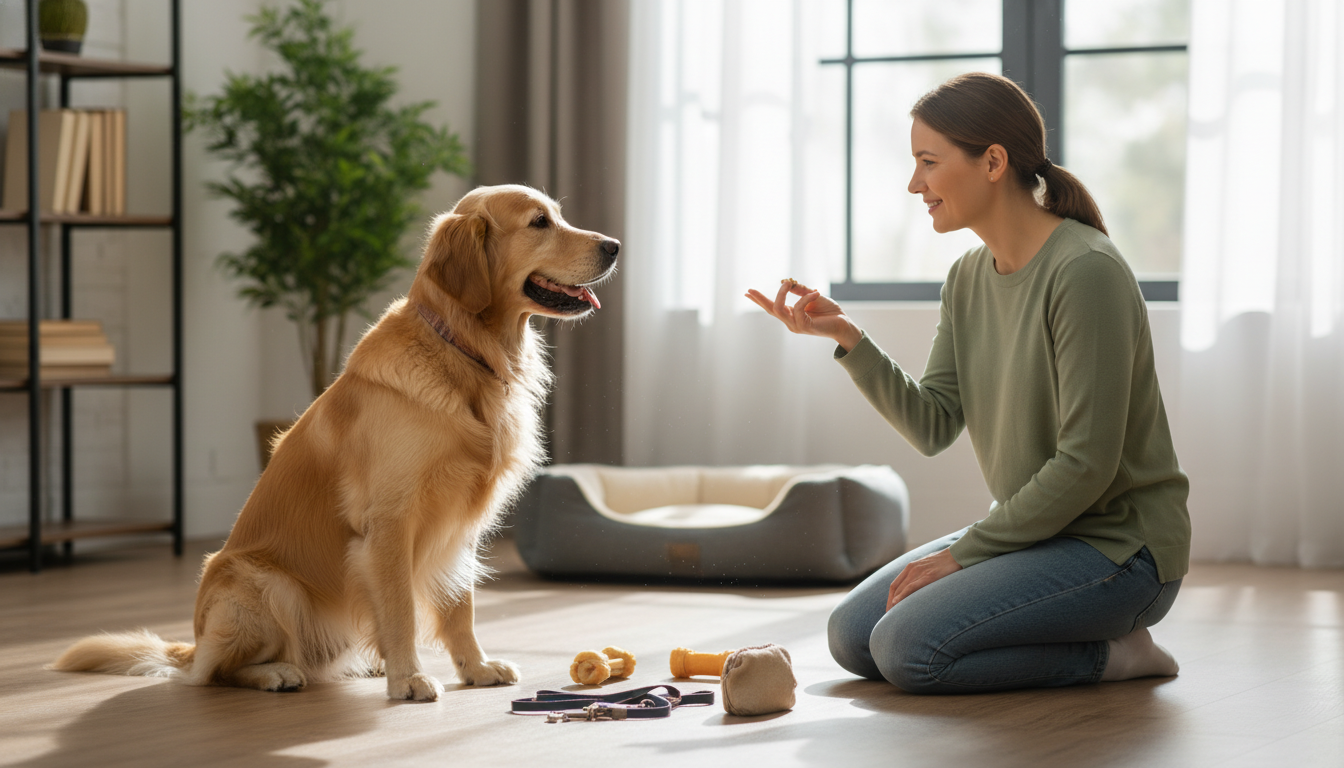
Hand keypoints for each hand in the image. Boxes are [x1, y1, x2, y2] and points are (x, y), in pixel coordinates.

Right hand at [745, 279, 862, 350]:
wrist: (844, 322)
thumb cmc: (829, 311)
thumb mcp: (813, 296)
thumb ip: (801, 291)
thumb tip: (788, 282)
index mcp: (791, 315)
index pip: (772, 307)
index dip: (759, 300)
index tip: (747, 293)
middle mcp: (791, 322)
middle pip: (771, 310)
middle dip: (759, 299)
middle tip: (750, 290)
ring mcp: (796, 326)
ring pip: (780, 310)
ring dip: (782, 293)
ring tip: (788, 282)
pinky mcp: (805, 327)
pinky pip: (798, 309)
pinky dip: (805, 298)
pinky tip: (816, 292)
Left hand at [886, 548, 961, 610]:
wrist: (957, 554)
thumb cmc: (945, 562)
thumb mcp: (928, 565)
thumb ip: (920, 574)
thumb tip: (918, 586)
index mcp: (911, 567)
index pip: (895, 584)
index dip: (890, 597)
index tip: (890, 607)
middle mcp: (912, 569)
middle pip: (895, 588)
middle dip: (890, 602)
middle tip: (888, 615)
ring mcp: (919, 572)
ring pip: (901, 589)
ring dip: (895, 602)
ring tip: (892, 614)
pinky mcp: (927, 576)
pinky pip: (911, 587)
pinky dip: (902, 595)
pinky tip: (897, 603)